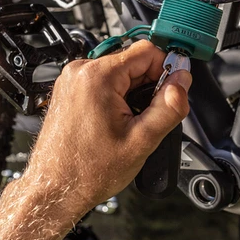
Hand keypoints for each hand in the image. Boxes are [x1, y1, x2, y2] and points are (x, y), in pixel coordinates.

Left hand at [27, 40, 190, 219]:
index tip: (173, 90)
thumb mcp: (142, 140)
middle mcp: (81, 72)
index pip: (148, 51)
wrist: (56, 188)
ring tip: (130, 123)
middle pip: (134, 61)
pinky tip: (117, 122)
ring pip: (121, 73)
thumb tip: (183, 81)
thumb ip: (170, 106)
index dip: (167, 69)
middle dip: (149, 86)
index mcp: (98, 77)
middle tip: (149, 117)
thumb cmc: (87, 171)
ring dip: (134, 94)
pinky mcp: (70, 91)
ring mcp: (73, 81)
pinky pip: (105, 83)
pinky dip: (118, 98)